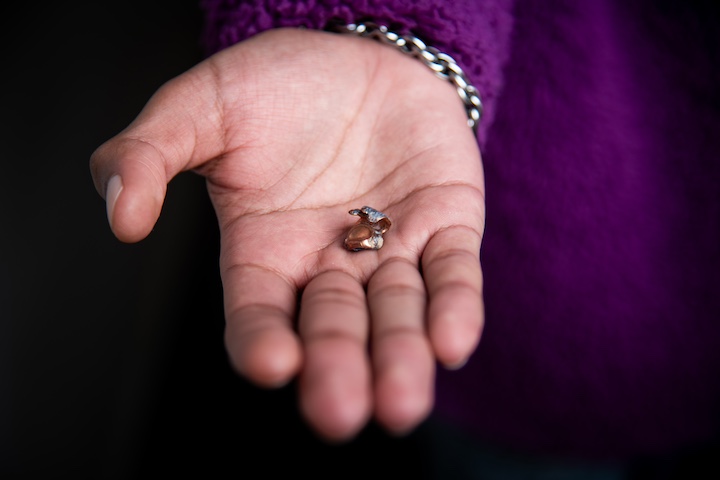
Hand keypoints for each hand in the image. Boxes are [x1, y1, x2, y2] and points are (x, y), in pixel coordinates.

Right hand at [90, 29, 484, 440]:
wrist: (357, 55)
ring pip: (397, 313)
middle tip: (341, 414)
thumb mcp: (199, 107)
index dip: (262, 340)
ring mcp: (390, 247)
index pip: (258, 312)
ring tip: (402, 403)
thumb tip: (121, 219)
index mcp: (265, 251)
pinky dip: (454, 306)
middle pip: (332, 327)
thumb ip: (148, 154)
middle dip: (338, 369)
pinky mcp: (446, 224)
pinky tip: (452, 342)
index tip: (273, 364)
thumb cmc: (275, 85)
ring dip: (402, 357)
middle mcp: (329, 263)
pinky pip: (451, 271)